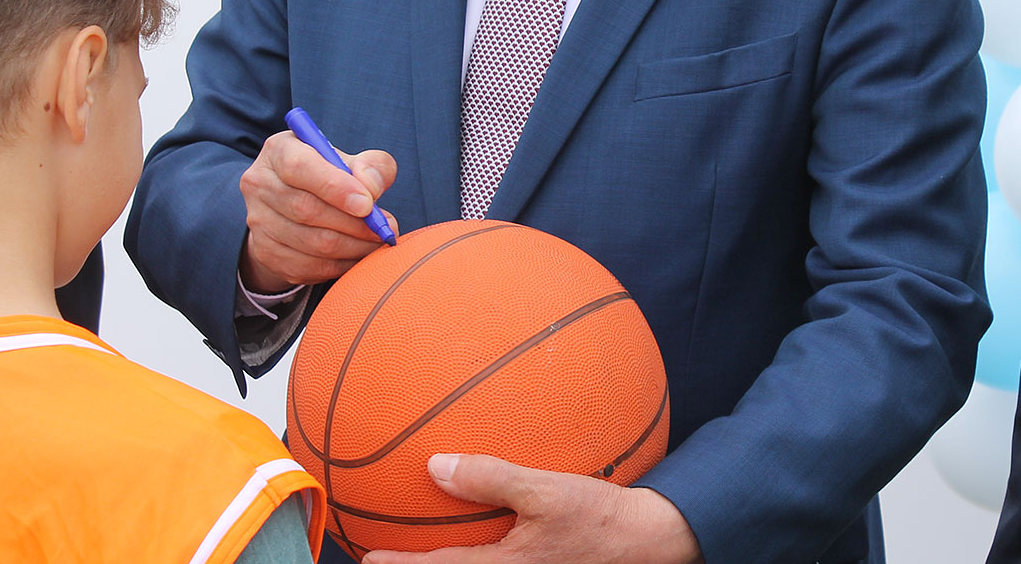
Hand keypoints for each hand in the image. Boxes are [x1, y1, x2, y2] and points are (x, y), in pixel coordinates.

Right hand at [237, 130, 398, 292]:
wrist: (296, 205)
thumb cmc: (331, 176)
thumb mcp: (352, 161)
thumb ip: (371, 166)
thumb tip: (371, 188)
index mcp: (279, 151)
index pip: (299, 168)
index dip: (336, 188)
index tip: (368, 204)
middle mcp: (259, 184)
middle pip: (306, 210)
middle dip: (353, 223)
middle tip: (382, 228)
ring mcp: (258, 222)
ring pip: (311, 243)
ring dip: (353, 246)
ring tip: (376, 241)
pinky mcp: (265, 253)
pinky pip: (309, 267)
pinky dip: (341, 265)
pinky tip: (357, 254)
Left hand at [361, 454, 702, 563]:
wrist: (654, 543)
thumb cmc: (602, 519)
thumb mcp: (548, 493)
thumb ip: (492, 479)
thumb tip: (436, 466)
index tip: (367, 560)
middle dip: (422, 563)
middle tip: (381, 554)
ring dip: (451, 556)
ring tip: (423, 543)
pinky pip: (501, 557)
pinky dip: (482, 544)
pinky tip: (488, 521)